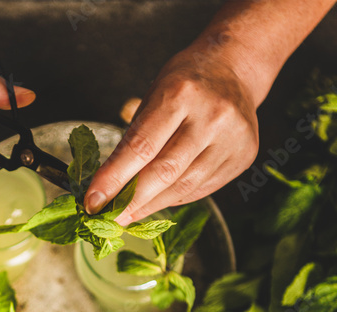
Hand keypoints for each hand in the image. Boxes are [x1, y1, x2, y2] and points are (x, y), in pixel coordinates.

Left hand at [84, 47, 259, 223]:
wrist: (234, 69)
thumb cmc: (185, 82)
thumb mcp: (153, 95)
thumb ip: (136, 138)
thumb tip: (110, 186)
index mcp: (181, 94)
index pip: (141, 146)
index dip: (114, 179)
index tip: (93, 201)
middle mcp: (211, 116)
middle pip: (164, 172)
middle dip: (131, 200)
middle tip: (108, 217)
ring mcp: (232, 138)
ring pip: (184, 186)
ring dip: (151, 205)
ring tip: (128, 214)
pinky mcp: (243, 156)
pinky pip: (202, 188)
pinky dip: (175, 197)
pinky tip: (158, 201)